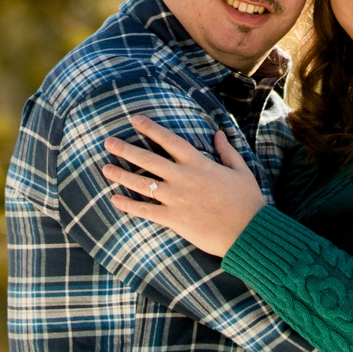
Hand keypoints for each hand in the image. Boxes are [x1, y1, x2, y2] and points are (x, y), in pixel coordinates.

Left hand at [104, 116, 266, 256]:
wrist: (247, 231)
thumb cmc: (247, 200)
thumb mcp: (241, 170)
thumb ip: (227, 151)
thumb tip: (218, 133)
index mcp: (200, 164)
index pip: (170, 141)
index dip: (151, 129)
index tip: (134, 120)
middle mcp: (184, 178)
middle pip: (149, 160)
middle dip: (126, 149)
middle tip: (108, 142)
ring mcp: (176, 199)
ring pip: (142, 184)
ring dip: (121, 175)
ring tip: (105, 168)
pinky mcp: (173, 219)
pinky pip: (145, 211)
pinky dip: (128, 205)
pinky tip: (114, 199)